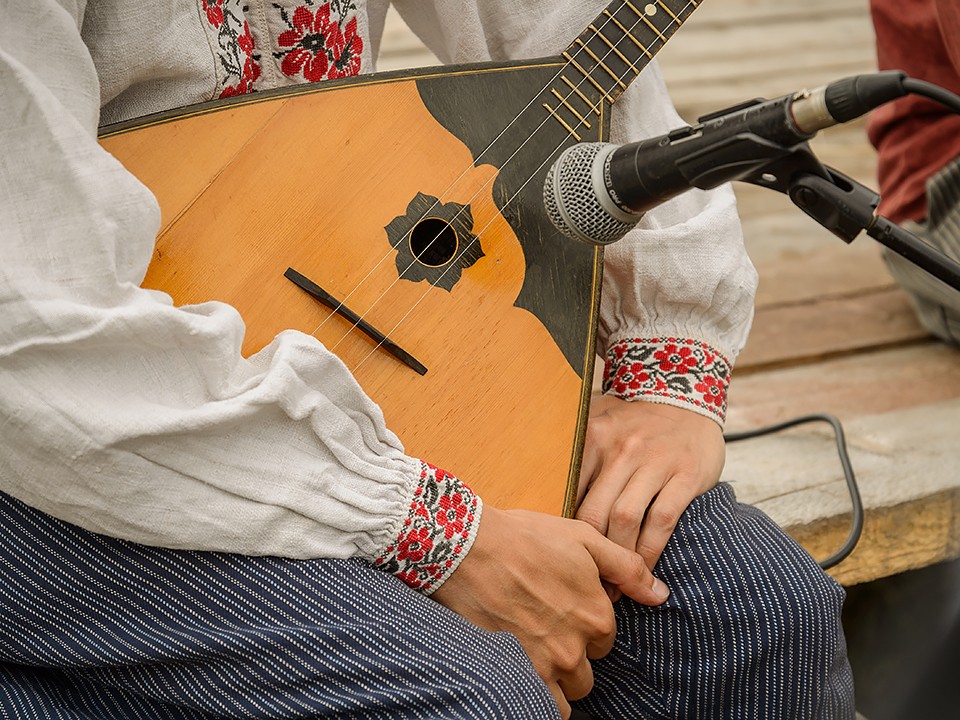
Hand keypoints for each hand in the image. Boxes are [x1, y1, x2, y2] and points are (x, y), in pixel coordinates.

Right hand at [432, 505, 668, 718]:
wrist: (467, 547)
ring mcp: (545, 664)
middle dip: (571, 656)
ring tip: (534, 654)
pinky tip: (526, 675)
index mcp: (596, 615)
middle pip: (586, 672)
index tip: (561, 610)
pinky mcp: (515, 674)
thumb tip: (661, 594)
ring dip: (556, 681)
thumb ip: (627, 568)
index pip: (603, 640)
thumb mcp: (583, 539)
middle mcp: (575, 646)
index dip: (583, 625)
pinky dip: (537, 698)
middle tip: (544, 632)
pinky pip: (541, 707)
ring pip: (567, 694)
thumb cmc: (524, 537)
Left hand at [576, 396, 724, 570]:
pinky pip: (662, 521)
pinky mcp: (685, 475)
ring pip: (626, 519)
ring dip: (619, 558)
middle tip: (587, 582)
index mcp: (594, 437)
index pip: (569, 491)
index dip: (562, 530)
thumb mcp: (599, 423)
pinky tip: (645, 568)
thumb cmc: (635, 423)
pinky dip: (651, 550)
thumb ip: (574, 454)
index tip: (559, 556)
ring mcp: (655, 461)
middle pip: (594, 512)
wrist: (688, 400)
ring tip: (615, 586)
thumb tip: (542, 493)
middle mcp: (622, 448)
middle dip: (589, 553)